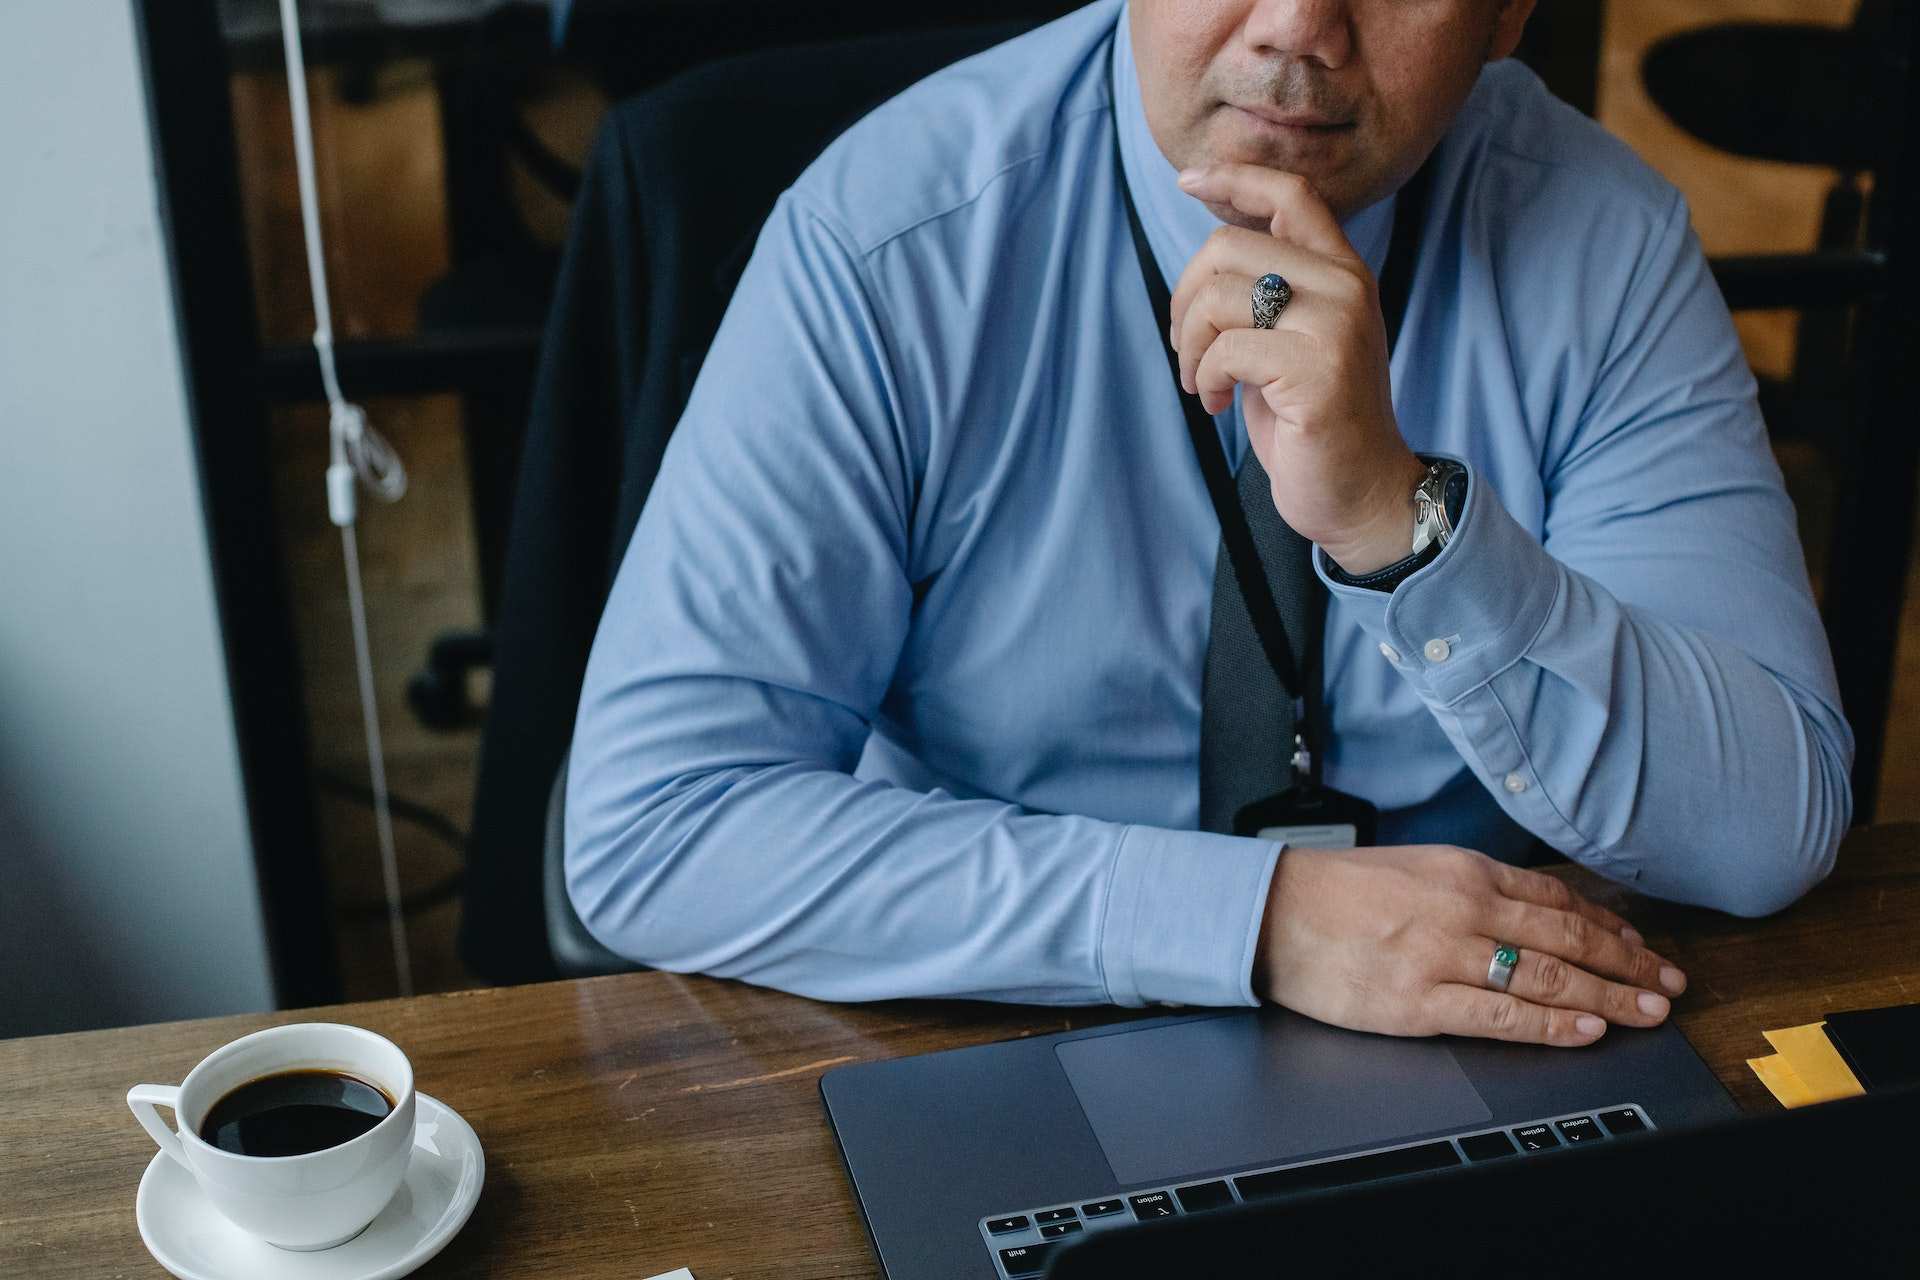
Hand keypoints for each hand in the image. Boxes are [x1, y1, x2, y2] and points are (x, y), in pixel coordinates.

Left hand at [1169, 164, 1424, 574]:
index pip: (1292, 195)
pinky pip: (1225, 350)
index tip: (1187, 180)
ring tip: (1200, 382)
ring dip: (1189, 345)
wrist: (1362, 493)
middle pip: (1227, 246)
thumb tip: (1210, 242)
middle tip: (1187, 349)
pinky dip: (1202, 379)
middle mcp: (1346, 287)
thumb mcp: (1292, 340)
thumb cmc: (1313, 420)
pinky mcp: (1316, 370)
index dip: (1234, 177)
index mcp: (1343, 272)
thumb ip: (1267, 290)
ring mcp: (1335, 326)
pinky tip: (1214, 405)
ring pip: (1218, 296)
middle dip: (1184, 299)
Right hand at [1252, 844, 1688, 1046]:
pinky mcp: (1419, 1002)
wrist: (1271, 912)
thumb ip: (1471, 889)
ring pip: (1548, 977)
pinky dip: (1552, 1024)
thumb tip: (1532, 913)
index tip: (1641, 946)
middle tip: (1669, 983)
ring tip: (1648, 1011)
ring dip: (1609, 996)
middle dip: (1629, 963)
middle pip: (1568, 938)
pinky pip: (1501, 1014)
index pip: (1557, 899)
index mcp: (1463, 870)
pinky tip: (1587, 1029)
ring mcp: (1443, 956)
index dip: (1610, 926)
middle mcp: (1463, 908)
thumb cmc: (1334, 892)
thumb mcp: (1413, 869)